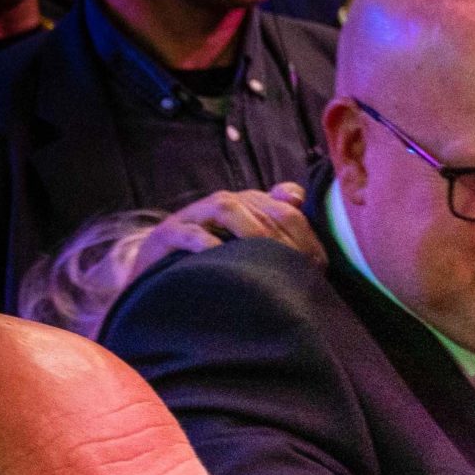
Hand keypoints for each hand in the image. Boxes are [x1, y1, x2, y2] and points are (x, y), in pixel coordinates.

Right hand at [136, 184, 320, 272]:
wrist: (159, 270)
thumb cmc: (214, 259)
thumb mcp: (253, 248)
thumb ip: (283, 231)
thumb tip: (302, 208)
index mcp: (249, 205)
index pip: (286, 208)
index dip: (304, 234)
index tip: (314, 265)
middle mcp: (224, 204)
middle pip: (259, 206)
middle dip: (281, 236)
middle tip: (294, 266)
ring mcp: (195, 217)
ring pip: (226, 207)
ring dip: (249, 230)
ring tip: (262, 256)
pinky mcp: (168, 235)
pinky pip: (189, 233)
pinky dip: (206, 242)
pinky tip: (221, 256)